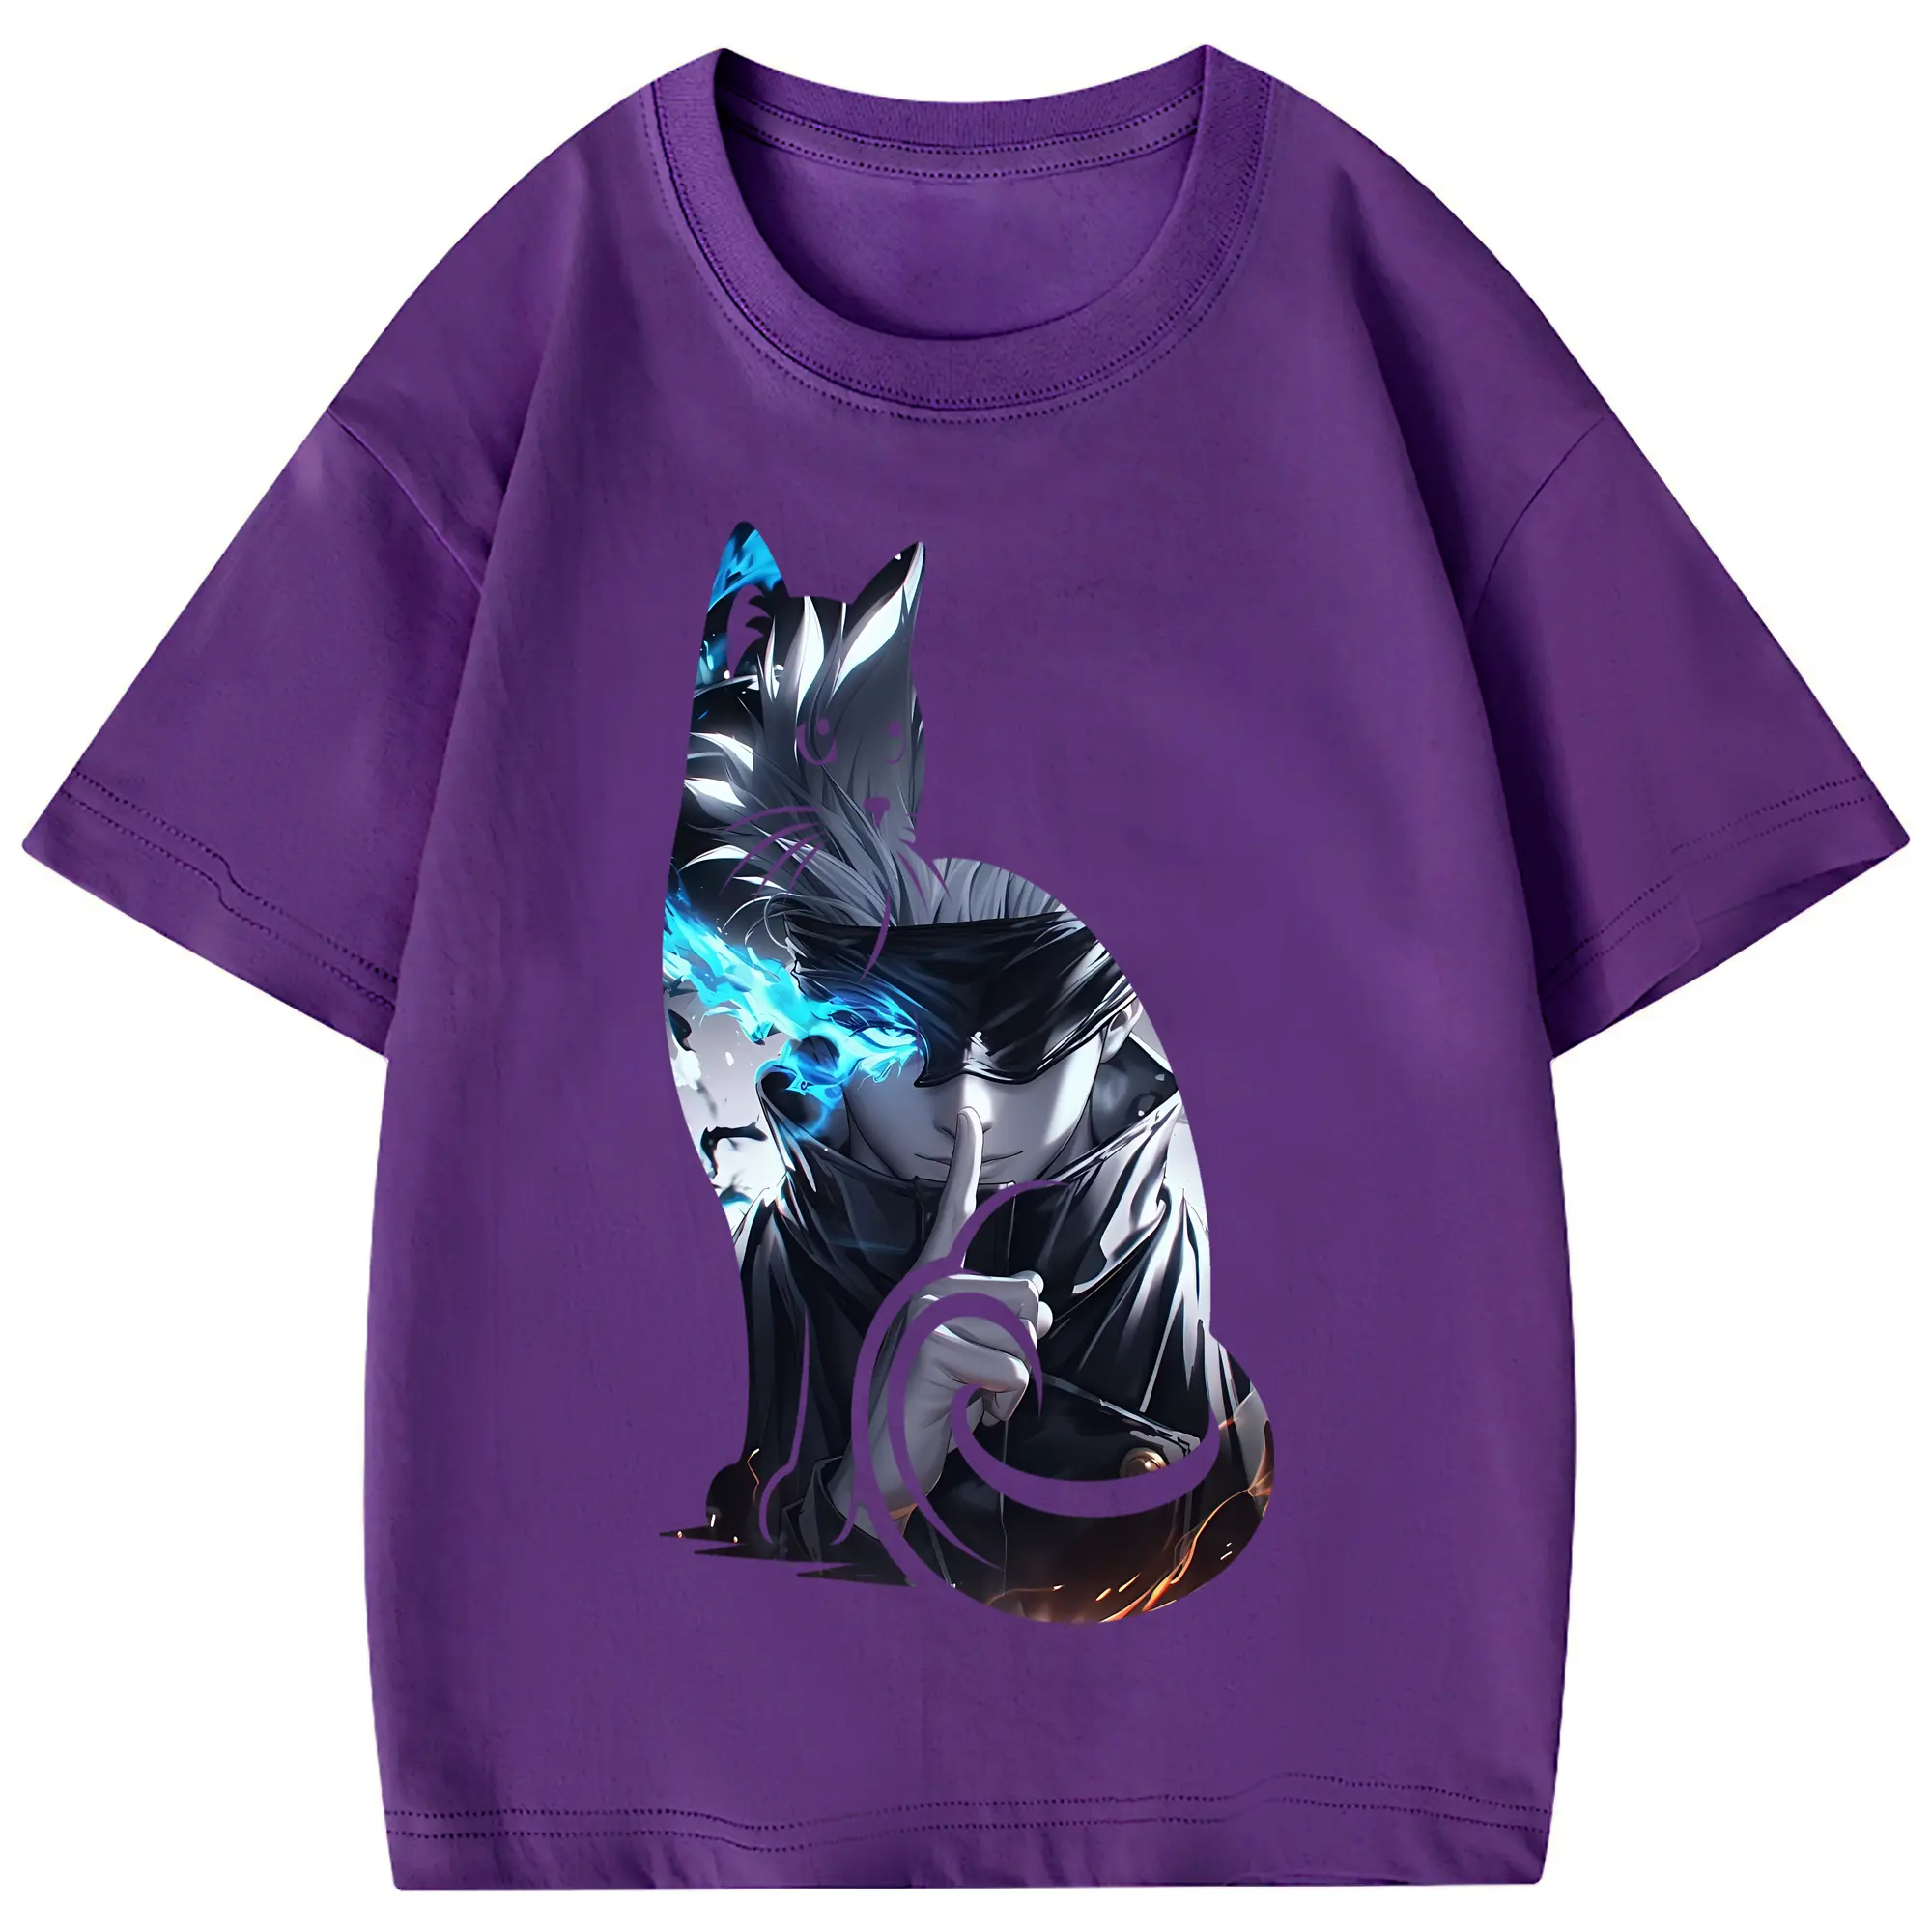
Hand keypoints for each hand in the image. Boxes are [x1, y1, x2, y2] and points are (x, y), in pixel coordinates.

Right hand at [830, 1107, 1052, 1528]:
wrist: (885, 1466)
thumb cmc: (934, 1405)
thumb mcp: (974, 1351)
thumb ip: (1000, 1313)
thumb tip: (1036, 1283)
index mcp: (935, 1281)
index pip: (955, 1211)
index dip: (964, 1160)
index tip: (967, 1111)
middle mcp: (928, 1288)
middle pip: (1032, 1297)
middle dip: (1025, 1351)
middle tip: (979, 1379)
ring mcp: (928, 1316)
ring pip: (1028, 1336)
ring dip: (1013, 1383)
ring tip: (972, 1396)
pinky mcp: (934, 1350)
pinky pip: (1012, 1373)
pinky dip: (1001, 1405)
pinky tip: (966, 1414)